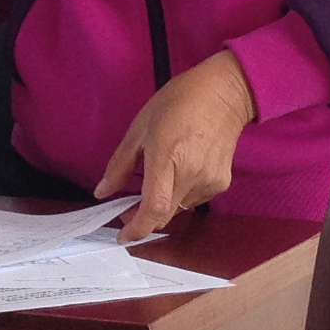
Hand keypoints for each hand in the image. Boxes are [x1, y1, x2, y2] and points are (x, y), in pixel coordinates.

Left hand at [94, 50, 257, 240]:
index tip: (123, 236)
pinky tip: (179, 172)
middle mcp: (191, 173)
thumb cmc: (180, 101)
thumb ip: (120, 164)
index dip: (137, 228)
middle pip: (164, 215)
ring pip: (177, 208)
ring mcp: (209, 181)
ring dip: (161, 204)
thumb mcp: (140, 126)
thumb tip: (102, 192)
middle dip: (143, 218)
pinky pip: (192, 200)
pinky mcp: (220, 183)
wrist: (226, 93)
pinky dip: (179, 194)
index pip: (154, 207)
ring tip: (156, 180)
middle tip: (128, 209)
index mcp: (167, 155)